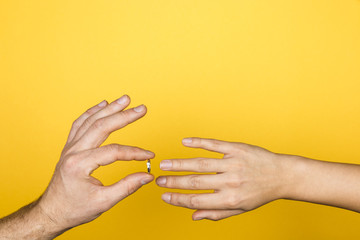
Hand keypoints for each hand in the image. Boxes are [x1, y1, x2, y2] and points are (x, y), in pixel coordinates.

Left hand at [37, 96, 154, 231]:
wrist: (52, 211)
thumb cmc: (74, 209)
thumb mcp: (103, 202)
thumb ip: (127, 187)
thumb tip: (147, 176)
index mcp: (80, 165)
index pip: (113, 151)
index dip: (135, 152)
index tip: (149, 155)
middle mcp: (73, 152)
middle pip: (101, 127)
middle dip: (123, 116)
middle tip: (141, 109)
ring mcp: (69, 147)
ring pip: (90, 121)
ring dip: (110, 108)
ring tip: (125, 100)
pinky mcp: (70, 147)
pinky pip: (80, 123)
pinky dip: (92, 112)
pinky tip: (103, 105)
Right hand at [156, 137, 289, 220]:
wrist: (282, 176)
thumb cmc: (260, 193)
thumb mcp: (241, 209)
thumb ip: (216, 213)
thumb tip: (194, 216)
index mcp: (230, 199)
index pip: (196, 201)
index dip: (177, 199)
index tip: (164, 196)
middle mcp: (230, 182)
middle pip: (195, 182)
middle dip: (173, 182)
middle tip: (158, 180)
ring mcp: (233, 163)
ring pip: (201, 163)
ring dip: (180, 164)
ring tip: (164, 164)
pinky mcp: (237, 148)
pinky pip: (214, 144)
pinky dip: (198, 143)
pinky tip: (185, 142)